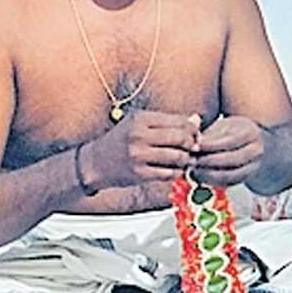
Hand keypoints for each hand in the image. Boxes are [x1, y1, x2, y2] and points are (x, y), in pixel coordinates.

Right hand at [83, 110, 198, 188]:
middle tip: (193, 148)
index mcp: (141, 119)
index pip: (179, 121)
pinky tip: (174, 169)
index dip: (192, 129)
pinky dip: (176, 172)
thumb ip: (168, 121)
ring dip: (186, 160)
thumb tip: (197, 119)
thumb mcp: (140, 123)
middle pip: (181, 138)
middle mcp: (139, 135)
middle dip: (192, 144)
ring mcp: (139, 155)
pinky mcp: (139, 174)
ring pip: (178, 157)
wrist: (94, 163)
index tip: (194, 134)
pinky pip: (169, 173)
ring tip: (184, 159)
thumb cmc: (121, 141)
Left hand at [192, 116, 264, 186]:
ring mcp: (253, 167)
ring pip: (229, 175)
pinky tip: (200, 176)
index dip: (210, 145)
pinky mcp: (246, 179)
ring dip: (208, 174)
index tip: (195, 146)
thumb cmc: (233, 132)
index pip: (229, 141)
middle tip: (192, 161)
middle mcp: (256, 151)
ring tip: (194, 170)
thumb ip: (210, 135)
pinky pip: (228, 183)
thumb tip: (195, 146)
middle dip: (208, 161)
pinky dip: (212, 181)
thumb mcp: (223, 127)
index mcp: (250, 133)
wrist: (253, 144)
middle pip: (231, 159)